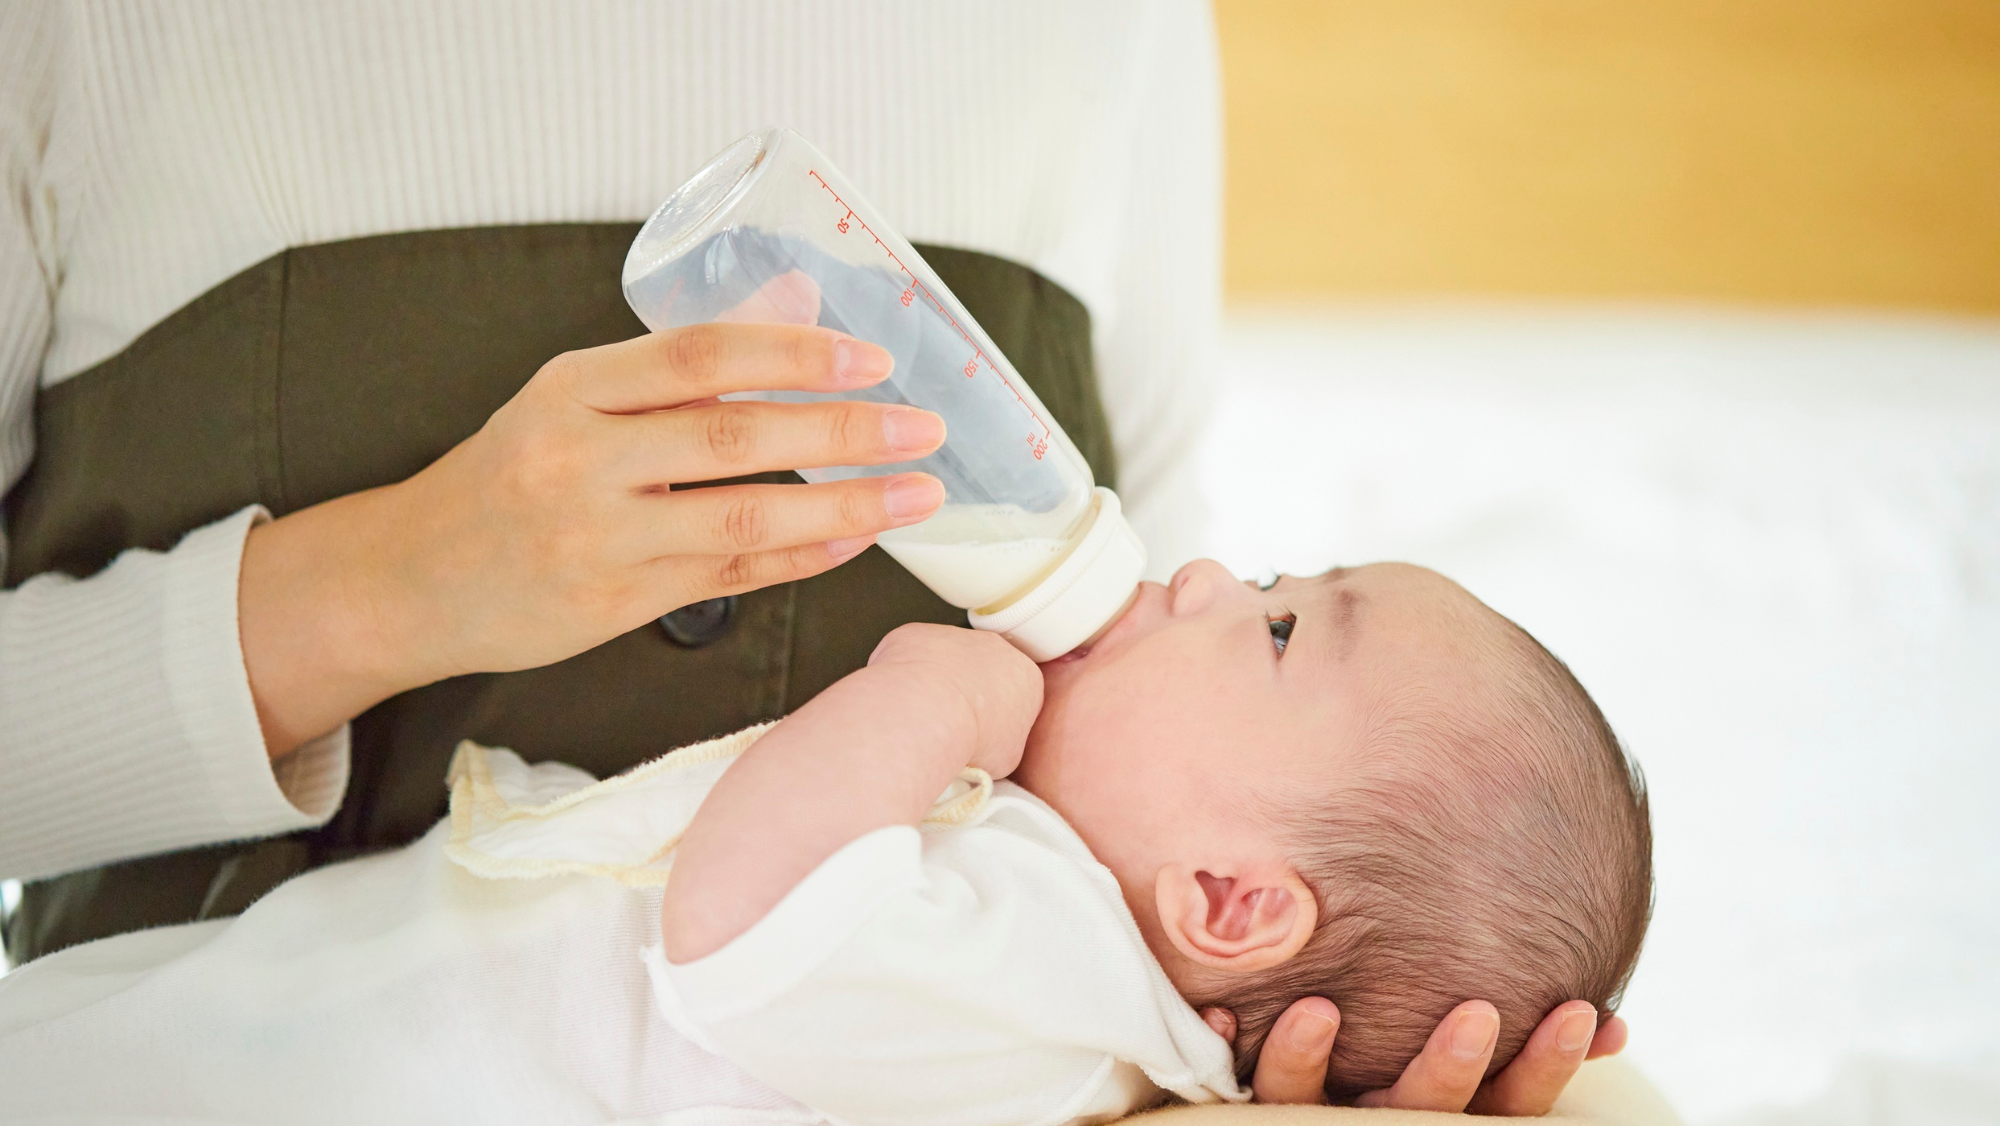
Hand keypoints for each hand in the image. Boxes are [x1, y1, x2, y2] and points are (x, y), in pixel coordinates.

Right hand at [241, 323, 946, 753]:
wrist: (413, 579)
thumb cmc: (510, 476)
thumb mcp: (572, 399)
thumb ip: (677, 370)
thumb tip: (798, 311)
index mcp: (572, 389)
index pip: (699, 356)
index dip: (794, 353)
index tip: (873, 359)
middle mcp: (580, 461)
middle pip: (734, 439)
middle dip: (843, 431)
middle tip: (922, 428)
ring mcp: (597, 540)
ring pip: (743, 520)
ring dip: (844, 506)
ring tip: (917, 495)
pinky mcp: (614, 607)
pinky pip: (729, 578)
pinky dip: (800, 558)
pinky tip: (854, 539)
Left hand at [867, 623, 1042, 778]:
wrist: (929, 713)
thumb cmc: (970, 737)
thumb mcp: (1006, 760)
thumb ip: (1004, 746)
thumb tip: (987, 752)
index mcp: (1026, 677)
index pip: (1017, 696)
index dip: (999, 719)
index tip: (983, 737)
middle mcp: (995, 648)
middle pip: (985, 671)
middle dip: (972, 694)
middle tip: (952, 724)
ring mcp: (955, 636)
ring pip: (947, 660)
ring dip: (938, 682)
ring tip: (923, 714)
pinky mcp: (918, 634)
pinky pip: (912, 655)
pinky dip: (907, 675)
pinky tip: (902, 699)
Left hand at [1201, 997, 1627, 1114]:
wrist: (1301, 1103)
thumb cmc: (1398, 1065)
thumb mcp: (1468, 1060)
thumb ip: (1527, 1044)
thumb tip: (1615, 1027)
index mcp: (1432, 1111)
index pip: (1506, 1104)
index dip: (1544, 1065)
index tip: (1581, 1012)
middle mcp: (1370, 1117)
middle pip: (1414, 1106)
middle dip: (1450, 1065)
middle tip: (1479, 1011)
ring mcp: (1305, 1110)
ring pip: (1303, 1097)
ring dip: (1304, 1055)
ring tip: (1317, 1011)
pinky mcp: (1245, 1094)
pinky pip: (1224, 1079)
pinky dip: (1220, 1042)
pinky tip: (1213, 1009)